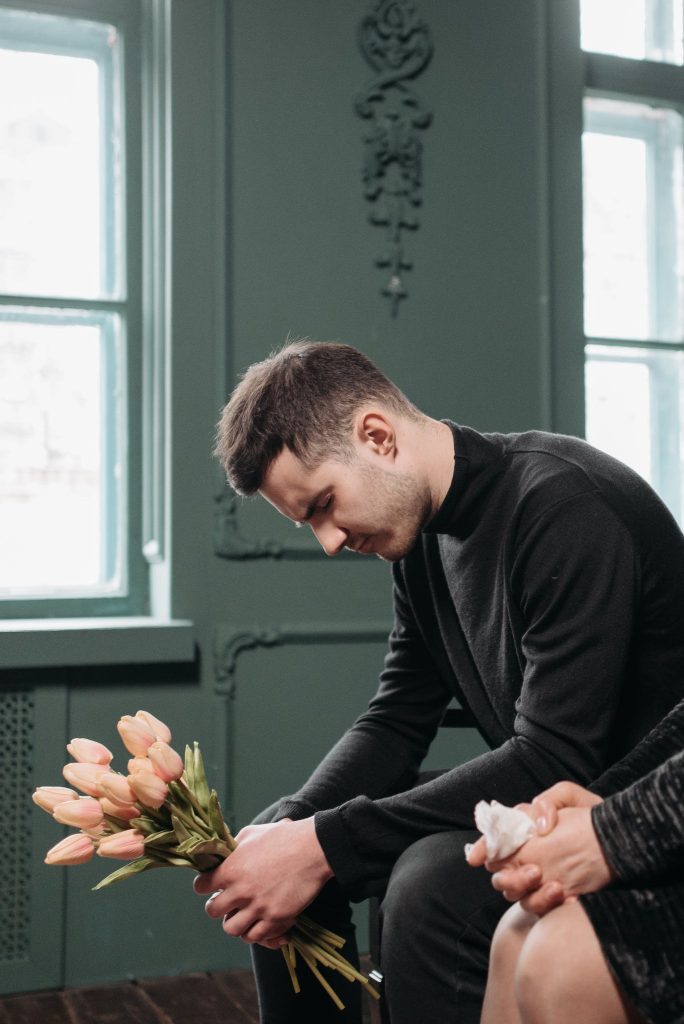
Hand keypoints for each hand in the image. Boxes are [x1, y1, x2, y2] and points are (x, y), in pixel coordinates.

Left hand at [193, 817, 333, 948]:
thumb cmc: (282, 836)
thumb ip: (233, 848)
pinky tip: (259, 921)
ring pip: (231, 929)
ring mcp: (258, 907)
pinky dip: (254, 931)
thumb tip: (224, 856)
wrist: (313, 849)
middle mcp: (241, 891)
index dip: (204, 885)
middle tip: (225, 901)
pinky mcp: (276, 918)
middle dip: (217, 906)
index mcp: (231, 869)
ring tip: (241, 914)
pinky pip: (255, 937)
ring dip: (234, 921)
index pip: (201, 886)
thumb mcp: (251, 834)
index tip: (209, 885)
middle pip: (213, 911)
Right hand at [466, 783, 609, 914]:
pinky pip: (543, 911)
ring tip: (557, 887)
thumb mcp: (571, 797)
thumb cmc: (593, 817)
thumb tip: (538, 826)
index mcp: (524, 833)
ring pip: (518, 897)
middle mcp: (527, 859)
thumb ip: (548, 801)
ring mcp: (540, 882)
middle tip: (535, 871)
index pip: (494, 842)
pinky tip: (570, 899)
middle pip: (500, 876)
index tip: (475, 858)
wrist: (621, 843)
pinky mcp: (555, 900)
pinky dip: (552, 907)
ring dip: (532, 894)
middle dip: (510, 878)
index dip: (481, 849)